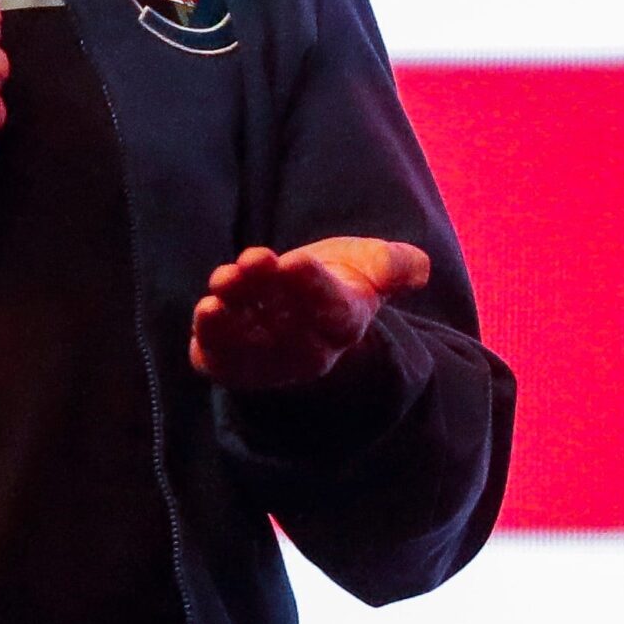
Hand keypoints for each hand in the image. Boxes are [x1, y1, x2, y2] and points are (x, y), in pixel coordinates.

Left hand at [188, 237, 431, 392]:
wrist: (294, 308)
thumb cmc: (335, 282)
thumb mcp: (370, 267)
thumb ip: (394, 266)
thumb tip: (418, 269)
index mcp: (342, 324)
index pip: (333, 311)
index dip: (314, 289)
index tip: (296, 261)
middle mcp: (305, 349)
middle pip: (288, 326)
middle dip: (270, 292)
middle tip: (254, 259)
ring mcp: (266, 360)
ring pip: (251, 342)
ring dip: (235, 315)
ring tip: (224, 281)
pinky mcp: (231, 363)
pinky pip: (221, 359)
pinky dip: (211, 340)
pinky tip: (205, 310)